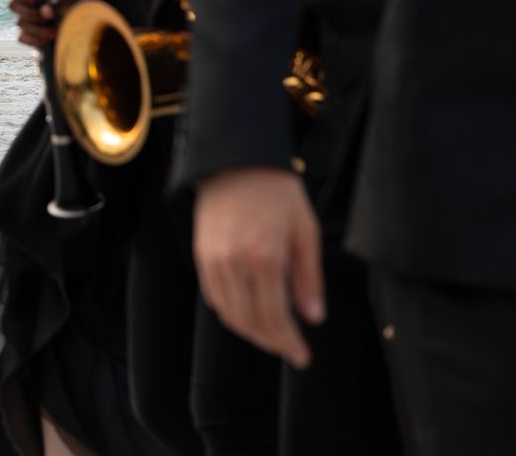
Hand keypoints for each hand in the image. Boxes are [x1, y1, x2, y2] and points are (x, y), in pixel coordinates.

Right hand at [7, 0, 76, 47]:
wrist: (78, 23)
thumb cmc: (70, 6)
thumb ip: (56, 2)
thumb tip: (45, 10)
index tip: (33, 0)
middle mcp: (24, 5)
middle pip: (13, 6)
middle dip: (30, 12)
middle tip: (47, 17)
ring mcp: (24, 20)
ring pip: (20, 23)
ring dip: (37, 27)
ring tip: (54, 31)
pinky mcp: (27, 35)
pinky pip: (22, 37)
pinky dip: (33, 39)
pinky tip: (45, 40)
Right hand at [193, 167, 324, 368]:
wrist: (236, 160)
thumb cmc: (277, 191)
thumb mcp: (304, 230)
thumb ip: (309, 277)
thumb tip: (314, 317)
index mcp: (265, 258)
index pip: (275, 318)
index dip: (288, 343)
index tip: (301, 356)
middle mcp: (235, 265)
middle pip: (251, 322)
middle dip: (272, 342)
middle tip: (290, 349)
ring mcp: (214, 262)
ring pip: (231, 315)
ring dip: (252, 331)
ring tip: (272, 335)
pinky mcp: (202, 256)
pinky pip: (214, 298)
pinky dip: (231, 313)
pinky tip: (248, 312)